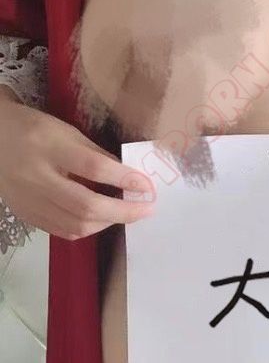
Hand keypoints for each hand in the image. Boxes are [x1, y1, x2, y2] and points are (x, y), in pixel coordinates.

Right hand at [0, 96, 154, 239]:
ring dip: (108, 222)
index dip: (124, 179)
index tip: (147, 186)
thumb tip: (129, 178)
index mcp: (47, 147)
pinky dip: (88, 228)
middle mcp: (36, 177)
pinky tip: (100, 219)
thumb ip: (95, 155)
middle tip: (145, 209)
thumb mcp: (65, 132)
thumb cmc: (33, 131)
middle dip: (123, 211)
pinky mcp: (27, 216)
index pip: (93, 167)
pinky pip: (64, 231)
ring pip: (77, 224)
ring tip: (124, 214)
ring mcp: (30, 201)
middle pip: (86, 205)